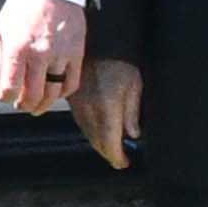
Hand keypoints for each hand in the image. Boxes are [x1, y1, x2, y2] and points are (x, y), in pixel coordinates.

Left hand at [0, 0, 87, 114]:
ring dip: (43, 105)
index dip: (5, 97)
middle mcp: (39, 55)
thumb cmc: (22, 9)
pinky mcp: (77, 55)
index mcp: (16, 48)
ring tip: (36, 106)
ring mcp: (61, 56)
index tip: (4, 96)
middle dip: (23, 105)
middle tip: (20, 105)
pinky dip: (62, 94)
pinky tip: (54, 93)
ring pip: (53, 93)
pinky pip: (71, 83)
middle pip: (33, 95)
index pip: (10, 87)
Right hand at [73, 56, 142, 171]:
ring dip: (100, 143)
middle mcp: (90, 112)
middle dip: (110, 153)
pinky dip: (92, 132)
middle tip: (120, 158)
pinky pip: (82, 124)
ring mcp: (79, 107)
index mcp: (107, 110)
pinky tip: (99, 130)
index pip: (111, 144)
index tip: (125, 162)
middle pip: (98, 143)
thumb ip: (132, 113)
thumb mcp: (134, 86)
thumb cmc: (118, 62)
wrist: (96, 44)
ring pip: (88, 135)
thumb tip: (133, 134)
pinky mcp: (72, 102)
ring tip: (112, 146)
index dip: (118, 158)